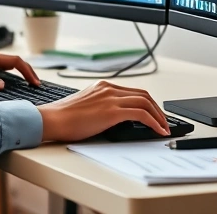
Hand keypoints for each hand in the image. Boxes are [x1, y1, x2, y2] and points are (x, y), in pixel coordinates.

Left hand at [0, 51, 39, 92]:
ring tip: (32, 85)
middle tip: (37, 85)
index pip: (15, 61)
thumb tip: (2, 85)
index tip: (34, 82)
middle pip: (17, 62)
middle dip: (29, 72)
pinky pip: (6, 70)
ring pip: (12, 66)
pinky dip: (15, 76)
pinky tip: (18, 84)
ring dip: (23, 73)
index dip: (27, 71)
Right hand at [38, 81, 168, 140]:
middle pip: (143, 95)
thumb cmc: (63, 118)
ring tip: (164, 128)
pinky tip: (158, 131)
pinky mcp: (112, 111)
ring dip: (159, 116)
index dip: (147, 103)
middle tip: (164, 122)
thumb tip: (115, 119)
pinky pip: (141, 114)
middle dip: (157, 109)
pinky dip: (154, 122)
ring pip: (146, 102)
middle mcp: (108, 89)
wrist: (52, 120)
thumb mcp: (86, 106)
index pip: (132, 91)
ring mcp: (110, 98)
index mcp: (102, 86)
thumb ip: (100, 107)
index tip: (154, 114)